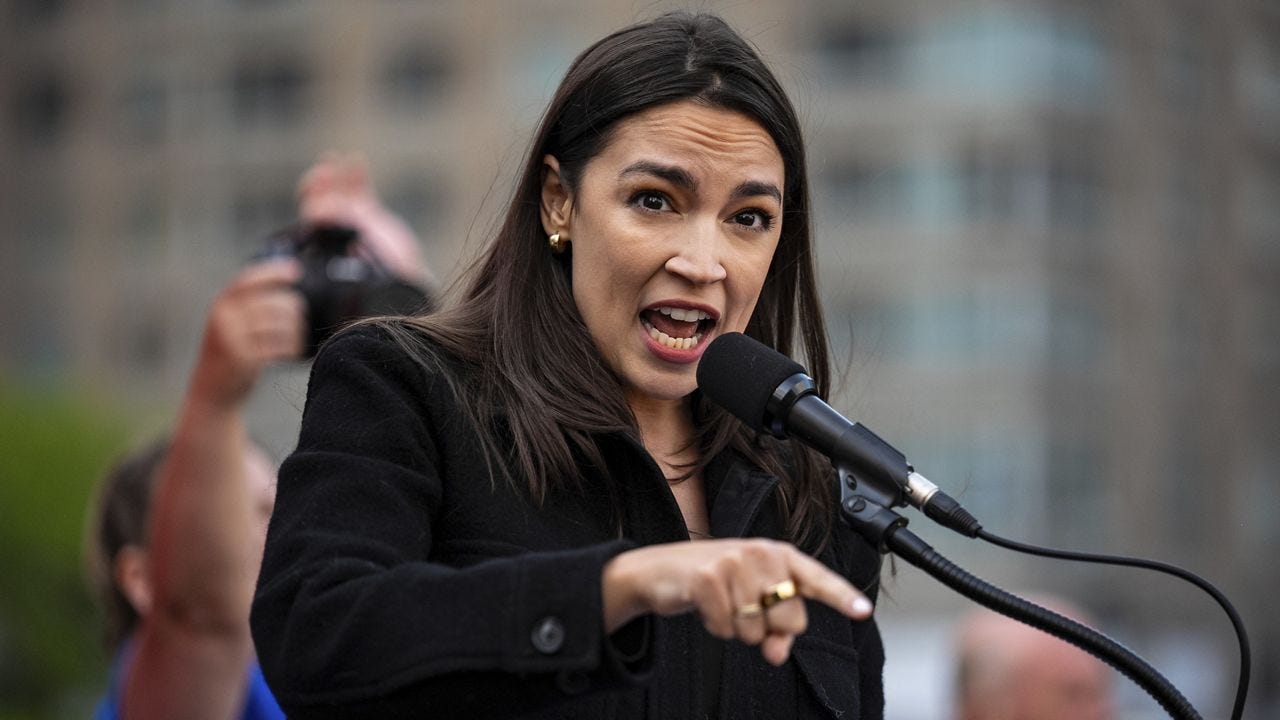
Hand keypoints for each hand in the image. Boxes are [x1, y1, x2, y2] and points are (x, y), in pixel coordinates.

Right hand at [188, 258, 304, 408]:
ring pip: (281, 325)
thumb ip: (247, 306)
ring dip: (294, 333)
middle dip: (294, 311)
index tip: (296, 270)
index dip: (273, 272)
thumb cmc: (228, 357)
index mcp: (220, 306)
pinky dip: (291, 349)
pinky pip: (280, 347)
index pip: (248, 280)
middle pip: (274, 303)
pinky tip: (288, 354)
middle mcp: (224, 319)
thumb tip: (284, 283)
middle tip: (297, 322)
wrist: (211, 393)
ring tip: (292, 341)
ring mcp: (233, 339)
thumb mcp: (229, 325)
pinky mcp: (244, 360)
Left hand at [296, 152, 431, 284]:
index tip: (318, 189)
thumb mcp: (361, 270)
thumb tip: (335, 232)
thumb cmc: (380, 284)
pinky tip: (357, 160)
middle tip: (326, 171)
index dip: (312, 198)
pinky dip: (356, 174)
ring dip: (336, 173)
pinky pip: (359, 189)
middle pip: (321, 198)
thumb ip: (349, 250)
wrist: (404, 284)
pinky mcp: (370, 212)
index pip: (312, 215)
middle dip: (321, 182)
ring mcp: (351, 218)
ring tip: (336, 158)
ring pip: (339, 190)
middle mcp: (335, 229)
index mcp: (326, 243)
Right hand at [602, 539, 873, 665]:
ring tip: (721, 603)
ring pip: (756, 630)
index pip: (816, 578)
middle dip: (767, 626)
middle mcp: (760, 552)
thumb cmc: (715, 583)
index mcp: (778, 554)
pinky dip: (716, 627)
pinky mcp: (707, 578)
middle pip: (789, 619)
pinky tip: (705, 606)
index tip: (863, 611)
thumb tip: (777, 653)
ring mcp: (732, 562)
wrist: (660, 570)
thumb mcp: (749, 601)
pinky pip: (727, 629)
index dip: (841, 596)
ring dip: (737, 628)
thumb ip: (775, 628)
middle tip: (742, 607)